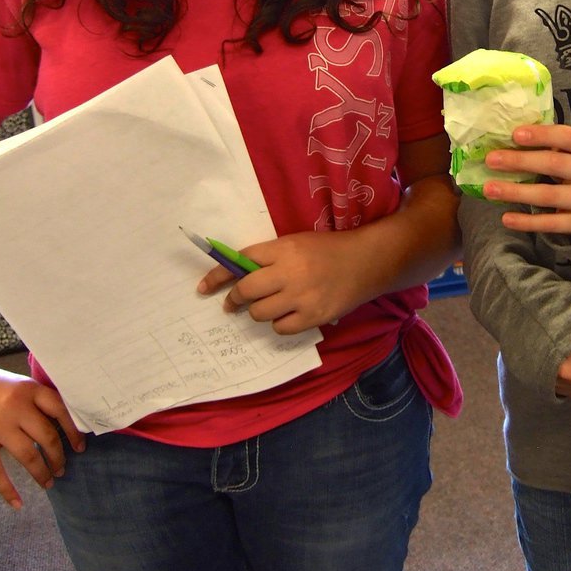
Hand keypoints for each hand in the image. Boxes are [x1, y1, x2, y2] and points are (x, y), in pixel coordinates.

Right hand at [0, 365, 84, 508]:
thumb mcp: (23, 387)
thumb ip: (41, 402)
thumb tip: (67, 426)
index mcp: (31, 390)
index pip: (60, 411)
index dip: (74, 431)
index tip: (80, 448)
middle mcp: (17, 408)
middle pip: (47, 436)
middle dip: (58, 457)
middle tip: (62, 469)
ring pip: (28, 455)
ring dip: (41, 473)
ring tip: (49, 482)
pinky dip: (8, 491)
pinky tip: (18, 503)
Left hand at [197, 232, 362, 334]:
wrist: (367, 262)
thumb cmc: (328, 250)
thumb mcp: (297, 243)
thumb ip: (269, 258)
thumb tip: (237, 277)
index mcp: (284, 248)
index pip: (242, 261)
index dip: (219, 275)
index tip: (204, 287)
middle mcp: (290, 272)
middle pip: (246, 290)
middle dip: (235, 299)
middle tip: (234, 303)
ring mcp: (302, 296)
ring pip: (260, 313)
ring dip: (258, 311)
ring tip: (270, 306)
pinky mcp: (314, 316)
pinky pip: (281, 328)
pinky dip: (279, 324)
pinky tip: (289, 315)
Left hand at [482, 123, 570, 234]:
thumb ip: (554, 143)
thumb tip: (509, 137)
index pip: (567, 137)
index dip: (541, 135)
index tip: (515, 134)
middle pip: (554, 164)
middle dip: (519, 161)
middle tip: (491, 160)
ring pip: (548, 195)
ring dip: (516, 192)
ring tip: (489, 189)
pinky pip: (551, 224)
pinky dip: (527, 222)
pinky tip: (506, 218)